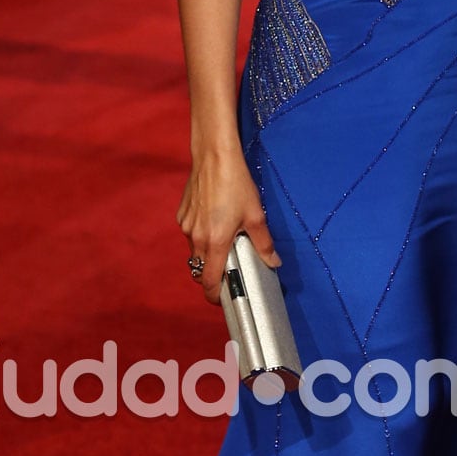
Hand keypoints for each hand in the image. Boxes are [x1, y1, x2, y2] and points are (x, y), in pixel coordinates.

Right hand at [176, 146, 279, 303]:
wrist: (214, 156)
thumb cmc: (236, 184)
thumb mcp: (256, 215)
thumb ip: (264, 243)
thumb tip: (273, 262)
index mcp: (214, 242)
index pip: (208, 281)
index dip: (214, 295)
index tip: (221, 299)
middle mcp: (195, 237)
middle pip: (199, 269)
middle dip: (212, 274)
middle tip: (229, 269)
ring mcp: (186, 225)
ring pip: (194, 251)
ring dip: (207, 253)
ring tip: (225, 240)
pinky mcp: (182, 214)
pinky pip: (190, 233)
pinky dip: (201, 235)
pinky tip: (215, 221)